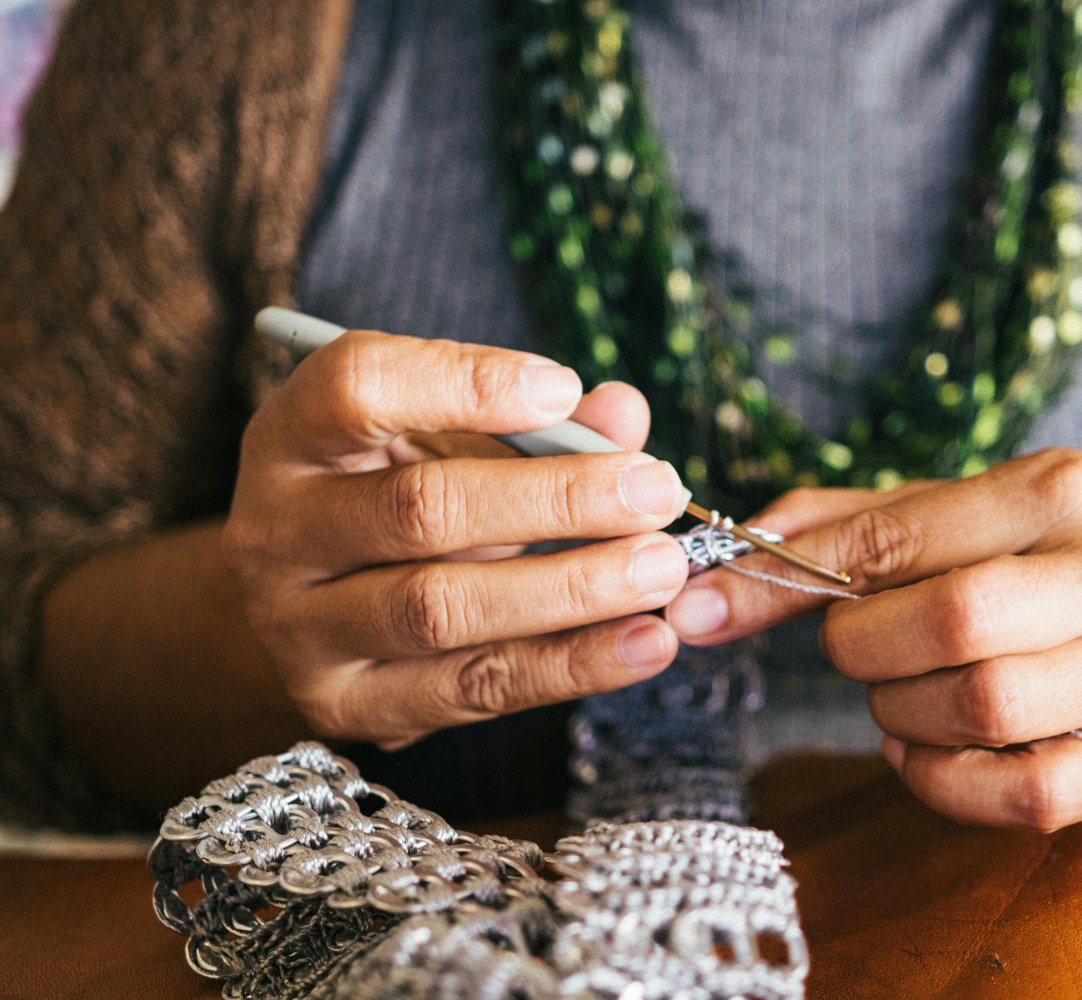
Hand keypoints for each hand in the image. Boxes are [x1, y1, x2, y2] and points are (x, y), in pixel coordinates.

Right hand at [223, 331, 690, 747]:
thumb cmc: (401, 494)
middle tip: (655, 491)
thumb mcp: (452, 439)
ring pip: (443, 609)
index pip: (359, 386)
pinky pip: (473, 687)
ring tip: (663, 568)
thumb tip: (623, 414)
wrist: (317, 605)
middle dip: (557, 499)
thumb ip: (537, 419)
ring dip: (571, 589)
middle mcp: (276, 530)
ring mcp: (299, 628)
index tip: (564, 387)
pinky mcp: (346, 705)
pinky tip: (645, 643)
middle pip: (420, 510)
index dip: (466, 383)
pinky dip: (571, 666)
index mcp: (292, 434)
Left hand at [666, 449, 1081, 831]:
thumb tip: (730, 558)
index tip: (711, 603)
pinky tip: (924, 747)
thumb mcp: (957, 511)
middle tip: (850, 647)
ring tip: (897, 692)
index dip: (792, 575)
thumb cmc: (1043, 557)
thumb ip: (844, 523)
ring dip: (900, 711)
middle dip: (863, 646)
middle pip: (953, 621)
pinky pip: (1020, 796)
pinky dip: (942, 782)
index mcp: (1061, 490)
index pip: (900, 536)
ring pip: (984, 708)